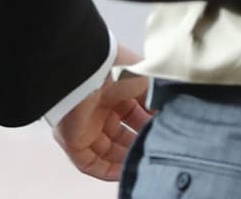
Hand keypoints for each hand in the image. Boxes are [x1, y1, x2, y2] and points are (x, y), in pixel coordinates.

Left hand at [54, 47, 152, 181]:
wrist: (91, 68)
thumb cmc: (119, 68)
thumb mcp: (150, 80)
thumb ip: (159, 100)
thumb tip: (168, 117)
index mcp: (115, 90)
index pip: (135, 115)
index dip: (150, 127)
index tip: (165, 134)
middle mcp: (99, 107)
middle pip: (121, 135)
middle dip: (139, 145)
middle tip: (156, 151)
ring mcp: (85, 124)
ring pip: (107, 152)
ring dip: (126, 160)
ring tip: (145, 164)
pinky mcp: (72, 139)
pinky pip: (89, 162)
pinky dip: (107, 171)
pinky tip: (124, 172)